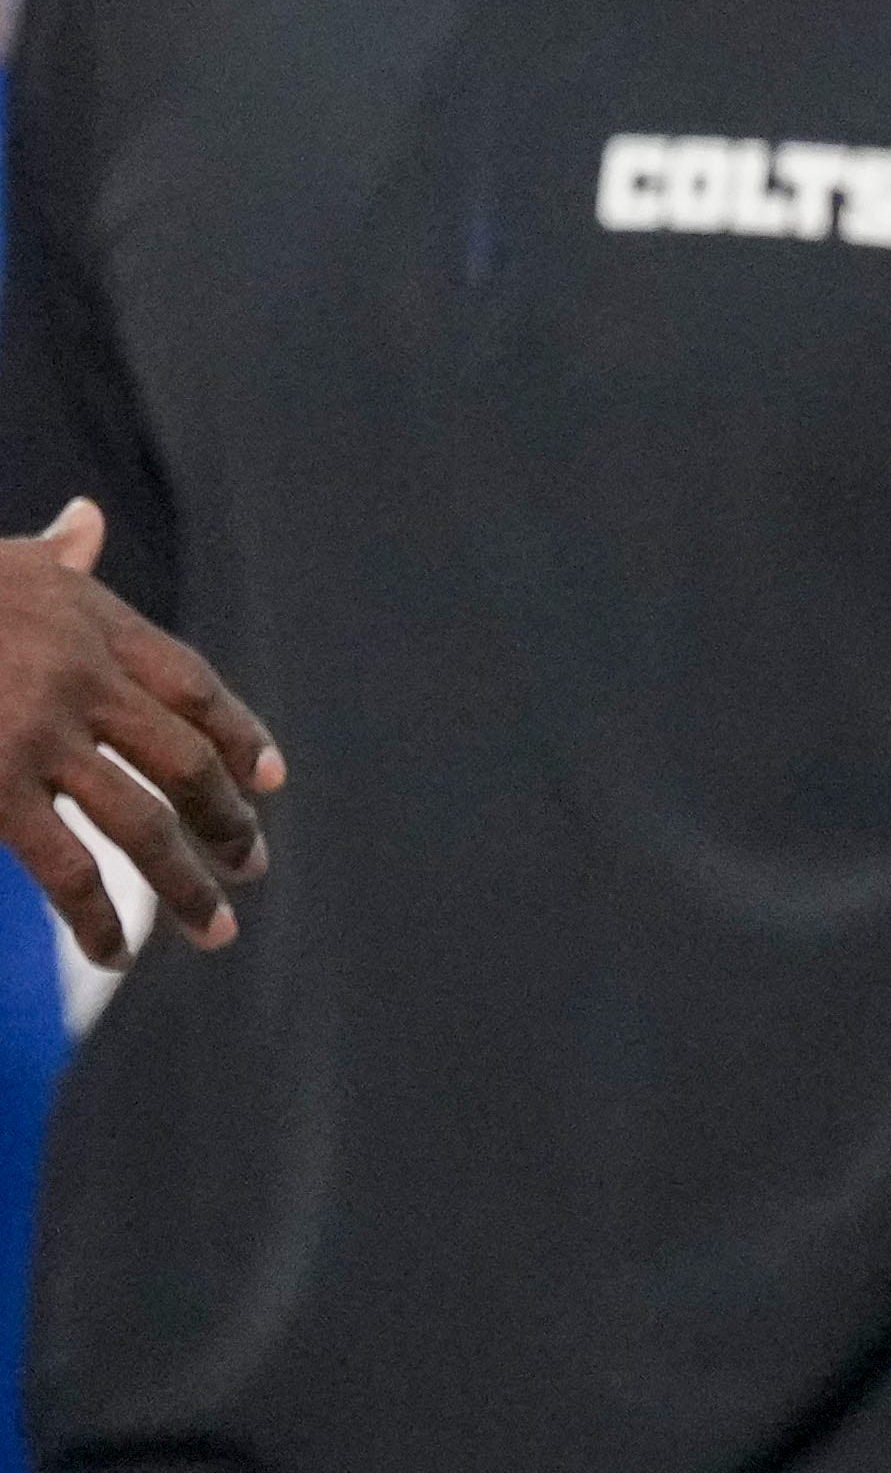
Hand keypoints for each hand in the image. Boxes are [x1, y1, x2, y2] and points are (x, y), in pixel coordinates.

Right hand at [0, 498, 283, 963]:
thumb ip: (53, 557)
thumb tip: (88, 520)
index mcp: (93, 622)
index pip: (194, 688)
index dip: (240, 736)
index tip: (270, 781)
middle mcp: (82, 677)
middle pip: (186, 760)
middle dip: (226, 821)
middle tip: (251, 866)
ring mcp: (39, 735)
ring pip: (143, 823)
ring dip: (186, 883)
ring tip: (216, 927)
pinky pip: (67, 870)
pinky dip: (96, 919)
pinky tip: (114, 952)